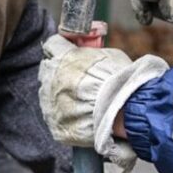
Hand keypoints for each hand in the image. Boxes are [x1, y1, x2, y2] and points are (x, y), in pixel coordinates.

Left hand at [39, 36, 167, 160]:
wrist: (125, 110)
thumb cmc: (121, 80)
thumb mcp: (108, 54)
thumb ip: (90, 51)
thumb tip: (86, 49)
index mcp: (62, 57)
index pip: (52, 45)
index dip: (62, 49)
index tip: (70, 54)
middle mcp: (50, 79)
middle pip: (47, 71)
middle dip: (60, 73)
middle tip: (78, 80)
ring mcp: (50, 104)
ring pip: (49, 96)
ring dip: (62, 96)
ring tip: (83, 102)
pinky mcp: (55, 126)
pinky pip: (56, 119)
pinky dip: (67, 118)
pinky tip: (82, 117)